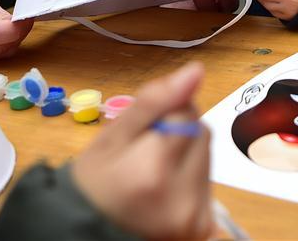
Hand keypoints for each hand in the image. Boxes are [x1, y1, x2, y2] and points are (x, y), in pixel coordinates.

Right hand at [71, 62, 211, 240]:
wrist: (90, 231)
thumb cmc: (97, 179)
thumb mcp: (113, 134)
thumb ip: (155, 99)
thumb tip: (196, 71)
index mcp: (154, 169)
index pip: (187, 110)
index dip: (166, 113)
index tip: (143, 133)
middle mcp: (181, 197)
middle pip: (201, 133)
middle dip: (179, 132)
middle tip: (145, 153)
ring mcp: (195, 217)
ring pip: (206, 154)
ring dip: (186, 154)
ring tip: (154, 172)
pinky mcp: (202, 225)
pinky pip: (207, 180)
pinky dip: (190, 176)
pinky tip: (166, 187)